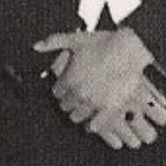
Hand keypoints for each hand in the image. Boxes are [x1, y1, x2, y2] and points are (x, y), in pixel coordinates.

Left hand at [33, 28, 165, 149]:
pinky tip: (93, 121)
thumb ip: (53, 42)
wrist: (130, 49)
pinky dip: (92, 125)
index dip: (62, 89)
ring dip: (79, 113)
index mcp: (69, 79)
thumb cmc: (104, 43)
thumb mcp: (75, 39)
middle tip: (77, 97)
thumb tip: (35, 46)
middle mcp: (79, 94)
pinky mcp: (110, 110)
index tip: (67, 87)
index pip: (57, 93)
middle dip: (69, 101)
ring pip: (77, 117)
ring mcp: (94, 103)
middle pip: (65, 106)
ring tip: (85, 107)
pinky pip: (95, 126)